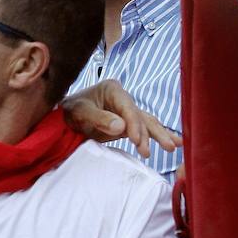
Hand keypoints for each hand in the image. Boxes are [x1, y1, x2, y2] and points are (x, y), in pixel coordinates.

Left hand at [61, 79, 180, 159]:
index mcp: (112, 89)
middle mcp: (123, 98)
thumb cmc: (70, 110)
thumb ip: (98, 118)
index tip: (137, 141)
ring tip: (174, 147)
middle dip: (153, 133)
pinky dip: (156, 136)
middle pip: (141, 115)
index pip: (128, 108)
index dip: (135, 125)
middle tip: (166, 148)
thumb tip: (122, 127)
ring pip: (147, 122)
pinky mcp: (126, 122)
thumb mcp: (79, 112)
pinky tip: (173, 143)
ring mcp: (126, 110)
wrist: (64, 114)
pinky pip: (144, 128)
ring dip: (160, 135)